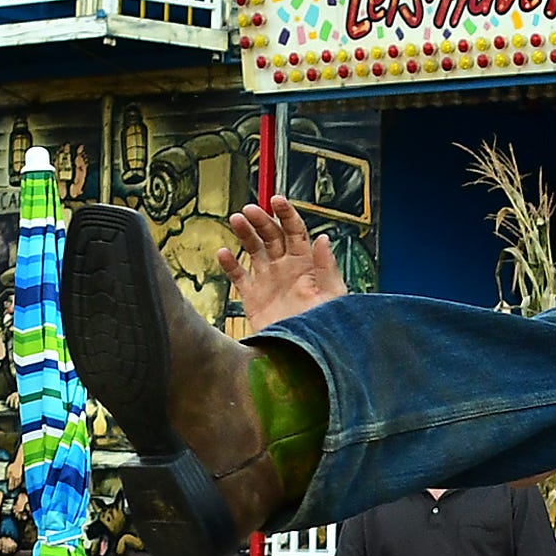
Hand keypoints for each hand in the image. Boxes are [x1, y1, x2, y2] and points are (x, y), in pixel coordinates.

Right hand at [221, 195, 348, 330]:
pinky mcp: (253, 297)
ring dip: (245, 234)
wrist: (305, 355)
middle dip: (261, 220)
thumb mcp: (332, 296)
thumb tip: (324, 238)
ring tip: (236, 220)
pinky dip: (230, 264)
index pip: (296, 232)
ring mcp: (268, 280)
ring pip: (253, 249)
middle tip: (250, 211)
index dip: (286, 214)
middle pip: (271, 236)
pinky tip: (223, 254)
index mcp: (308, 264)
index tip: (276, 200)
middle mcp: (287, 268)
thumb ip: (326, 268)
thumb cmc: (326, 326)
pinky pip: (239, 276)